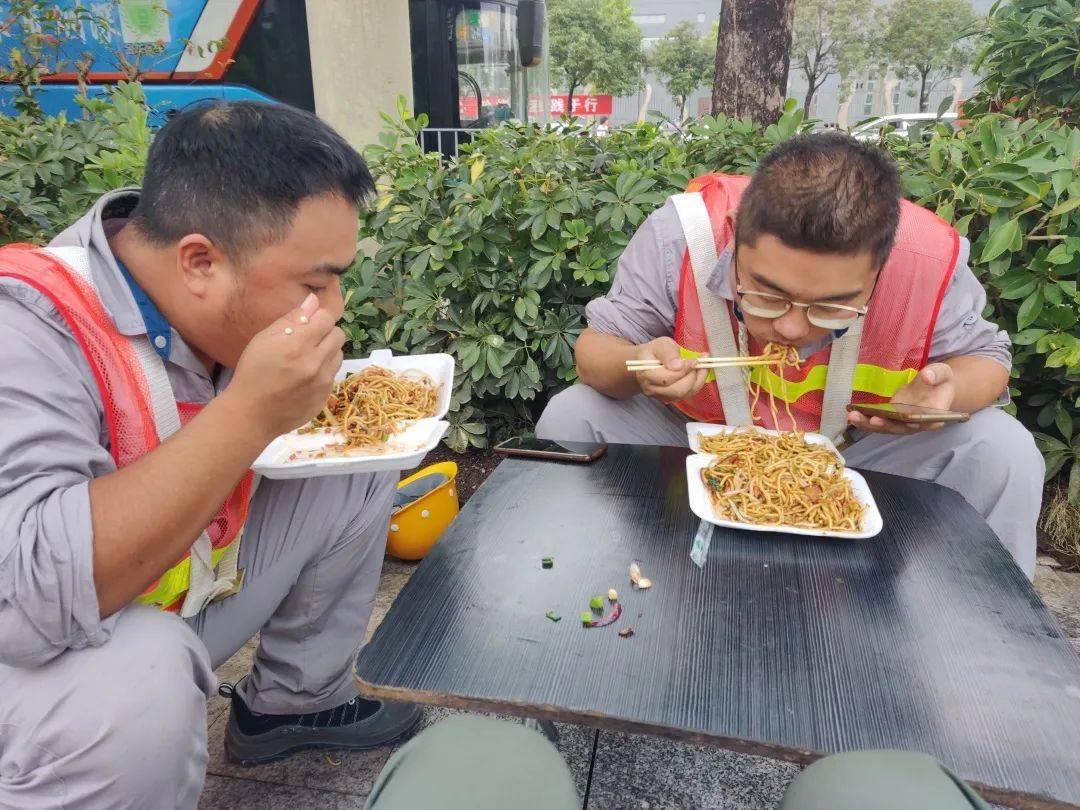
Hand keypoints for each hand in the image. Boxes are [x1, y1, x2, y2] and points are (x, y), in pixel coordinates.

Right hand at [227, 293, 345, 439]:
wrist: (251, 414)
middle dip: (325, 333)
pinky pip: (333, 375)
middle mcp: (315, 364)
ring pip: (339, 354)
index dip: (316, 318)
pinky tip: (305, 378)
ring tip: (306, 359)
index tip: (306, 325)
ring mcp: (323, 383)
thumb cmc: (253, 372)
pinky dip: (323, 372)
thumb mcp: (264, 340)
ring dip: (327, 352)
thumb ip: (292, 319)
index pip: (326, 318)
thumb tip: (314, 300)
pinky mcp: (325, 397)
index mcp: (297, 345)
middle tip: (307, 341)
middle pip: (338, 335)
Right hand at [634, 337, 707, 403]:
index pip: (667, 379)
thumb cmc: (654, 351)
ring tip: (701, 366)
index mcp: (646, 373)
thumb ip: (669, 353)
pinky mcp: (669, 398)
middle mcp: (651, 388)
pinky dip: (696, 384)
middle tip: (699, 363)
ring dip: (697, 380)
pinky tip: (697, 373)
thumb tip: (679, 365)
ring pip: (684, 394)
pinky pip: (686, 395)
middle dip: (692, 377)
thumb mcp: (660, 344)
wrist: (646, 361)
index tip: (695, 360)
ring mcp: (660, 395)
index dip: (684, 370)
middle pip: (677, 390)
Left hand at [847, 362, 955, 434]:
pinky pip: (877, 422)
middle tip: (873, 420)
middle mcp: (917, 424)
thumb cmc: (940, 380)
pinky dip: (864, 420)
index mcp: (935, 415)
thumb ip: (936, 374)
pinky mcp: (891, 419)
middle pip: (901, 428)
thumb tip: (927, 376)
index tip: (907, 421)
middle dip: (886, 425)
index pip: (926, 422)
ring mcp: (902, 424)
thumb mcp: (943, 372)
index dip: (916, 423)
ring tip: (853, 416)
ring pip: (886, 427)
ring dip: (869, 424)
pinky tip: (851, 413)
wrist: (934, 386)